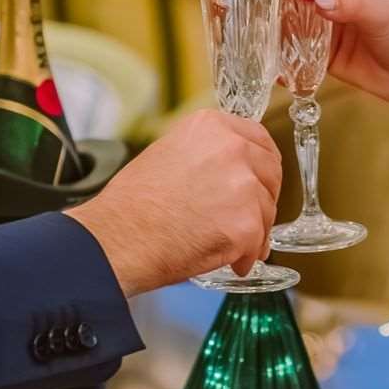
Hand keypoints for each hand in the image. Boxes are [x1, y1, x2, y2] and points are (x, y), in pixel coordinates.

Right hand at [64, 110, 282, 296]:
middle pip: (271, 173)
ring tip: (227, 246)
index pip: (259, 139)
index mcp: (212, 126)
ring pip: (267, 210)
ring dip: (253, 231)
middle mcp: (232, 148)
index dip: (261, 166)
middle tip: (246, 219)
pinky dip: (245, 256)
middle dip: (262, 199)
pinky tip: (228, 261)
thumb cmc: (132, 204)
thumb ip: (206, 154)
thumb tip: (231, 174)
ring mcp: (242, 186)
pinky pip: (259, 242)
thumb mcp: (168, 153)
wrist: (118, 238)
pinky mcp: (246, 223)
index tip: (259, 182)